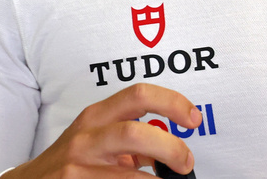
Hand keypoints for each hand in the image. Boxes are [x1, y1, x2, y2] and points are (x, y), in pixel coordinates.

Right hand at [1, 83, 200, 177]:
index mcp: (98, 115)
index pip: (139, 95)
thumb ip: (132, 138)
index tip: (193, 118)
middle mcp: (87, 136)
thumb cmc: (73, 159)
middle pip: (137, 132)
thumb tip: (171, 150)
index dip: (172, 103)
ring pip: (130, 175)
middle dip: (171, 148)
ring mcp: (79, 165)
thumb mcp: (99, 139)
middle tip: (185, 162)